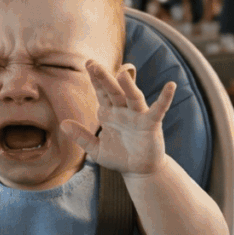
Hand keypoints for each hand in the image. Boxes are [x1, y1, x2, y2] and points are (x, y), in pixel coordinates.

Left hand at [60, 59, 175, 175]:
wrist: (139, 171)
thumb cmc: (119, 157)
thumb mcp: (96, 149)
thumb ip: (81, 136)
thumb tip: (63, 124)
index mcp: (109, 113)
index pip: (101, 92)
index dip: (95, 79)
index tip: (88, 63)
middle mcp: (123, 110)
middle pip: (113, 91)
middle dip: (104, 78)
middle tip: (93, 64)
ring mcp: (138, 116)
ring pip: (133, 97)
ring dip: (129, 85)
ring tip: (123, 72)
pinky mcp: (151, 124)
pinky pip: (158, 109)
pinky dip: (165, 98)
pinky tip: (170, 86)